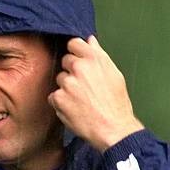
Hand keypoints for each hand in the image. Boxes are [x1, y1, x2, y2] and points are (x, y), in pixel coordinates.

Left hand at [48, 36, 143, 151]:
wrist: (112, 128)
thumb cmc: (116, 103)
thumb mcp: (114, 74)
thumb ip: (99, 54)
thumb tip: (90, 40)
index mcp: (94, 59)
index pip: (74, 43)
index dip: (75, 52)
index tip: (78, 60)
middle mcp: (79, 68)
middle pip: (65, 61)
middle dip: (72, 71)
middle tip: (83, 86)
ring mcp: (67, 83)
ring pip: (59, 79)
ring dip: (66, 88)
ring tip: (81, 100)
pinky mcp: (59, 98)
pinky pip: (53, 96)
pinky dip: (60, 102)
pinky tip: (74, 108)